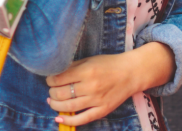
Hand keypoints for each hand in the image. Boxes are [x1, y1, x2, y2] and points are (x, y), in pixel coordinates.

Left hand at [45, 43, 173, 126]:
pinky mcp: (102, 110)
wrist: (131, 73)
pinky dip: (68, 120)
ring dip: (55, 105)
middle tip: (51, 91)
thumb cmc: (109, 64)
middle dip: (51, 93)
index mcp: (86, 71)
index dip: (50, 80)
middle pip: (61, 94)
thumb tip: (55, 73)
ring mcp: (96, 100)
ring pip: (68, 107)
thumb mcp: (89, 60)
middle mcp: (90, 86)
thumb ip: (73, 66)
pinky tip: (59, 119)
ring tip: (52, 102)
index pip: (59, 78)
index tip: (49, 79)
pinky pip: (82, 119)